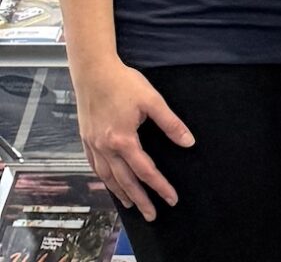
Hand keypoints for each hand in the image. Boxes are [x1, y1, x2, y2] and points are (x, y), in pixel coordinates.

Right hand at [71, 60, 191, 220]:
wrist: (93, 71)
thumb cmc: (123, 83)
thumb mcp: (153, 100)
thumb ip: (171, 124)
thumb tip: (188, 142)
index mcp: (123, 140)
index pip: (145, 171)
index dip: (160, 186)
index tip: (171, 198)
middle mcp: (105, 147)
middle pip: (124, 181)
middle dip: (139, 199)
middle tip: (152, 214)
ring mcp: (93, 144)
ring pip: (107, 176)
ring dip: (120, 192)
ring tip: (131, 204)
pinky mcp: (86, 138)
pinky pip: (94, 165)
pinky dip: (103, 178)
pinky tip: (109, 182)